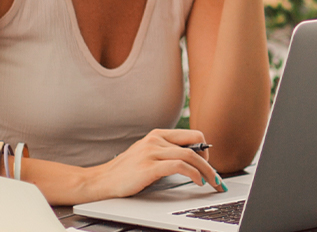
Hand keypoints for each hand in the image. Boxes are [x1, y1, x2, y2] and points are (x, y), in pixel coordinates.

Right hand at [82, 129, 221, 199]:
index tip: (209, 163)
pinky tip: (197, 181)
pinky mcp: (149, 167)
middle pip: (195, 144)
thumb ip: (165, 153)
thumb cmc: (124, 171)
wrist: (101, 181)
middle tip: (216, 175)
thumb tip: (191, 159)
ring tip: (211, 181)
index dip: (205, 149)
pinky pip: (179, 166)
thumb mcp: (147, 155)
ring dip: (206, 170)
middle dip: (210, 162)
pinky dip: (193, 174)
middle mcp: (155, 140)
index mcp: (157, 135)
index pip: (192, 134)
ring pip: (190, 155)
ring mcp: (152, 152)